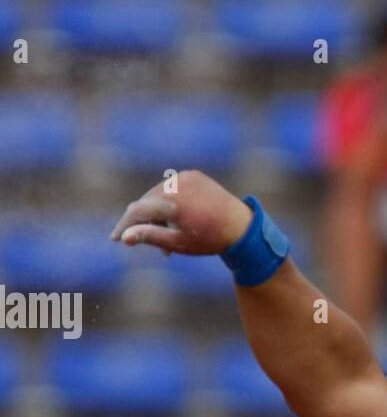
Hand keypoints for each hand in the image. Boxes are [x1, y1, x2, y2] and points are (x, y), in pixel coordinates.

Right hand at [109, 170, 252, 255]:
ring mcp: (185, 177)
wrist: (241, 226)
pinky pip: (172, 187)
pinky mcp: (193, 174)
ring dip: (155, 212)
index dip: (125, 225)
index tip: (115, 239)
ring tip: (166, 235)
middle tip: (140, 240)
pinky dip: (168, 201)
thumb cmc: (209, 240)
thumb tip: (124, 237)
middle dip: (141, 221)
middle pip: (146, 201)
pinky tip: (174, 218)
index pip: (138, 211)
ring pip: (158, 194)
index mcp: (173, 203)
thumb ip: (149, 237)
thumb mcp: (178, 242)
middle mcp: (177, 185)